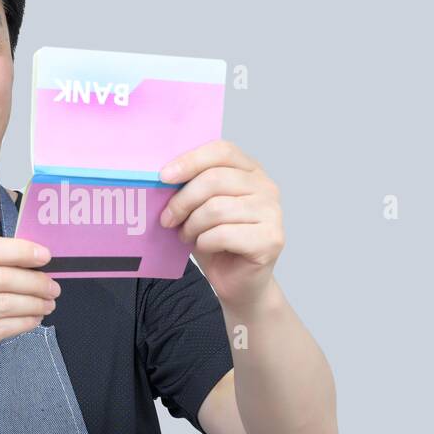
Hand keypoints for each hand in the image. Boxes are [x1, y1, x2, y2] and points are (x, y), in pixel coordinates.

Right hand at [0, 236, 60, 377]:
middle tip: (53, 286)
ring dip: (33, 304)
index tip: (46, 256)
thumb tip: (28, 260)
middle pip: (0, 279)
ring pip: (3, 305)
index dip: (21, 251)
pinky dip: (22, 324)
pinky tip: (32, 320)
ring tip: (47, 303)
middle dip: (34, 282)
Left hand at [158, 139, 283, 308]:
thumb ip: (189, 187)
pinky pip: (224, 234)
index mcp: (250, 170)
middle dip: (183, 200)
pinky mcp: (271, 239)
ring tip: (186, 235)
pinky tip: (204, 246)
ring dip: (192, 225)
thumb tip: (161, 176)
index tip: (163, 176)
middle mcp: (267, 187)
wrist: (239, 283)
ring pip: (217, 208)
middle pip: (215, 179)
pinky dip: (205, 242)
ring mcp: (273, 213)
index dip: (191, 160)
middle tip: (167, 218)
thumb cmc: (217, 242)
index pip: (222, 150)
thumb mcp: (199, 208)